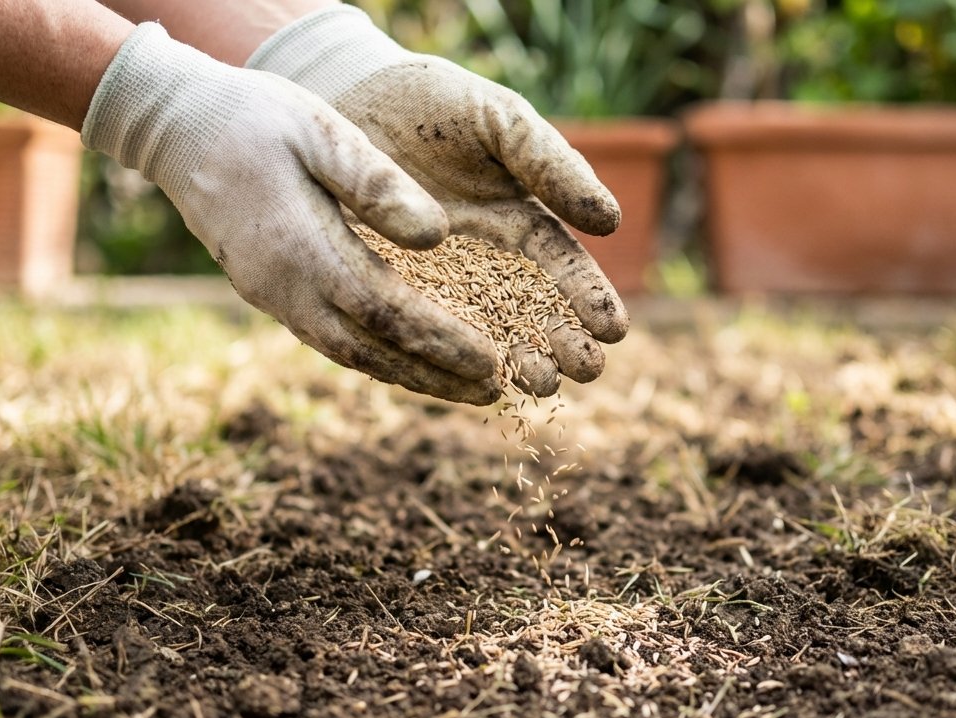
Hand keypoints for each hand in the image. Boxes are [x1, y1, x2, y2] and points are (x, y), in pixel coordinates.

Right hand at [82, 23, 500, 404]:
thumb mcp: (320, 131)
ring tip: (464, 390)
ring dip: (409, 376)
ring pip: (349, 353)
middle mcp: (284, 286)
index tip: (491, 359)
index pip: (384, 310)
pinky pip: (330, 340)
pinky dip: (377, 358)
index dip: (440, 341)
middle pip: (370, 350)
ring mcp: (272, 297)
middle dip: (435, 375)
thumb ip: (376, 184)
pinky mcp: (270, 295)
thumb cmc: (256, 116)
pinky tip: (412, 362)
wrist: (178, 127)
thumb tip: (436, 238)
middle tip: (494, 392)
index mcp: (300, 246)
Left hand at [248, 7, 629, 396]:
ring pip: (482, 336)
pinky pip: (417, 336)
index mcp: (521, 223)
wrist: (342, 95)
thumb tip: (611, 222)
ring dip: (514, 363)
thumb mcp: (498, 121)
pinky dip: (441, 360)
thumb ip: (551, 164)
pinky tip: (464, 377)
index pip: (564, 270)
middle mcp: (484, 265)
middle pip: (532, 315)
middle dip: (562, 345)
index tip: (613, 329)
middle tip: (584, 370)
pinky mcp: (386, 296)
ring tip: (537, 383)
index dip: (590, 300)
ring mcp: (435, 286)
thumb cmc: (430, 103)